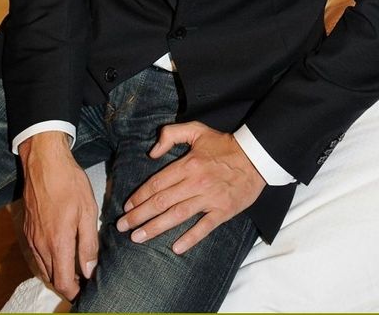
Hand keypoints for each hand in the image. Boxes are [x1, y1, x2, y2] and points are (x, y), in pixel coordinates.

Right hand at [19, 132, 98, 299]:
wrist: (44, 162)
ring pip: (43, 267)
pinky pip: (36, 254)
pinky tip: (59, 251)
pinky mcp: (27, 229)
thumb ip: (88, 244)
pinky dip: (47, 260)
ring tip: (74, 267)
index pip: (64, 282)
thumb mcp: (87, 211)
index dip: (75, 292)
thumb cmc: (69, 183)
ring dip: (57, 272)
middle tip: (84, 279)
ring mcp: (31, 238)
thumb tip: (90, 270)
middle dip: (67, 283)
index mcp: (58, 243)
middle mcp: (41, 245)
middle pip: (52, 278)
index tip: (87, 290)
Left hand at [116, 121, 265, 253]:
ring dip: (155, 228)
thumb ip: (171, 134)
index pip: (157, 183)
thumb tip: (152, 152)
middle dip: (139, 216)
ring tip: (137, 238)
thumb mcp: (197, 129)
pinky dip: (190, 238)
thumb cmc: (224, 144)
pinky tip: (176, 248)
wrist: (256, 156)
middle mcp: (196, 182)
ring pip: (177, 216)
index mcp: (188, 164)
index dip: (140, 196)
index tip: (127, 207)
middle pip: (162, 201)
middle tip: (122, 227)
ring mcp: (210, 198)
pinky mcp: (223, 211)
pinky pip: (204, 228)